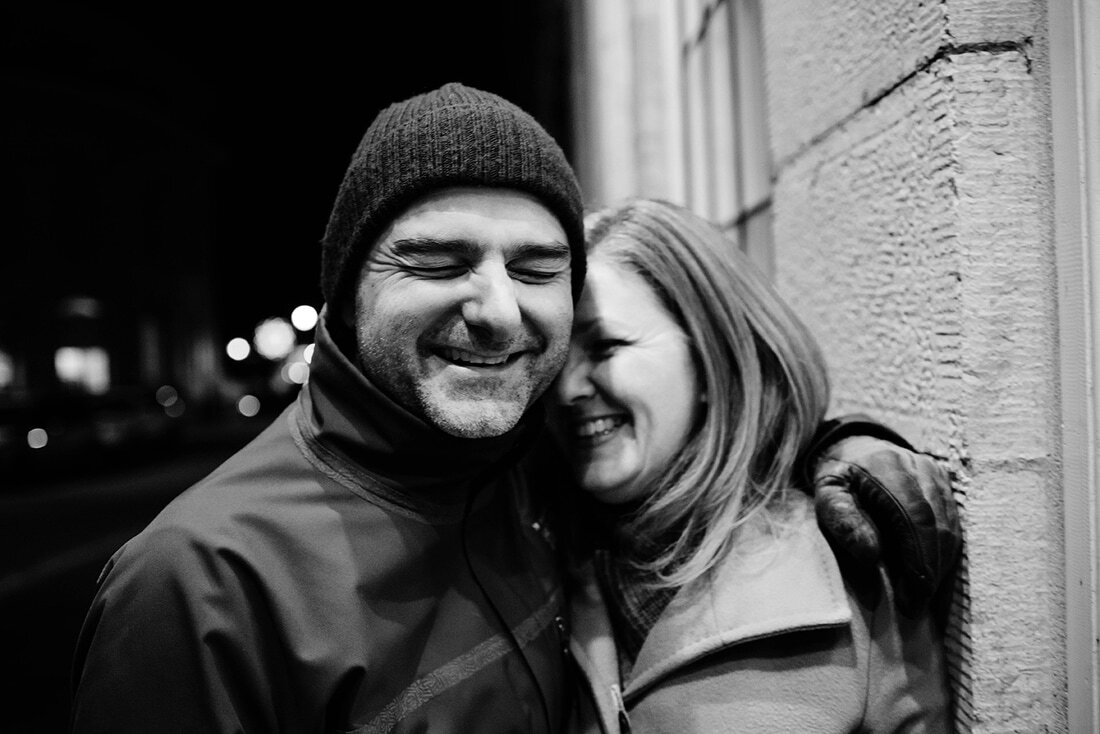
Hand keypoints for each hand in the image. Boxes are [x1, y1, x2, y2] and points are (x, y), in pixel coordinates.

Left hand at [813, 435, 960, 615]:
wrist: (856, 448)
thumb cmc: (839, 478)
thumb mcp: (827, 493)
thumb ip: (843, 520)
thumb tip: (871, 556)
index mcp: (888, 466)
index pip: (914, 517)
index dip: (917, 559)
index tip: (911, 595)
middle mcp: (920, 467)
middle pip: (938, 526)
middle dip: (929, 571)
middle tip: (915, 606)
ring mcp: (938, 475)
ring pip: (951, 528)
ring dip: (939, 567)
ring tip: (921, 597)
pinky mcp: (946, 485)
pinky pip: (954, 525)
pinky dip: (944, 554)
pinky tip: (931, 576)